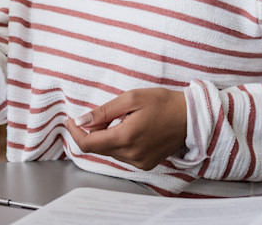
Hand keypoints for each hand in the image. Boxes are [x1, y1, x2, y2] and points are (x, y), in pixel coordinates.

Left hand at [64, 88, 187, 170]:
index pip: (88, 144)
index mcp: (126, 137)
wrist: (191, 117)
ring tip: (120, 119)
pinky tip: (128, 129)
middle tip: (98, 115)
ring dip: (106, 137)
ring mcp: (139, 161)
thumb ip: (103, 112)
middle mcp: (131, 154)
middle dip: (92, 132)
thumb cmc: (163, 103)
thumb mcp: (131, 98)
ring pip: (109, 152)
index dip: (75, 133)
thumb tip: (81, 121)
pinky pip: (122, 155)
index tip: (70, 121)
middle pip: (98, 149)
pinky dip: (118, 143)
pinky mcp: (146, 163)